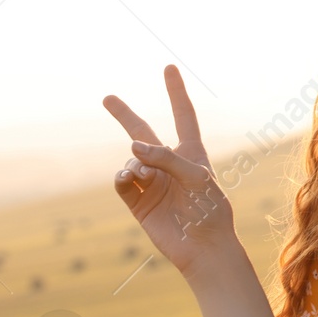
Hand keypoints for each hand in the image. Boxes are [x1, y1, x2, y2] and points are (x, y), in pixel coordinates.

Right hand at [103, 64, 237, 275]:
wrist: (203, 247)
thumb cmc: (210, 210)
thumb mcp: (198, 177)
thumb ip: (167, 158)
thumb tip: (132, 148)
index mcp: (191, 154)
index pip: (183, 116)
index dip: (176, 92)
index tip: (169, 68)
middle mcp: (168, 165)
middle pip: (142, 133)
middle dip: (125, 115)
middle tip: (107, 97)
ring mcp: (151, 182)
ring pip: (131, 160)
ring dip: (135, 165)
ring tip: (145, 177)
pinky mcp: (137, 201)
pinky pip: (121, 181)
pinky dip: (121, 176)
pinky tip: (127, 179)